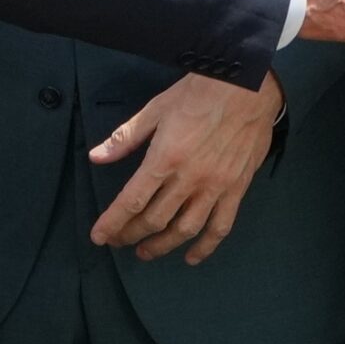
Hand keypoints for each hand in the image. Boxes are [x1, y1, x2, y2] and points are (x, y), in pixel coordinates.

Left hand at [87, 72, 283, 264]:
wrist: (249, 86)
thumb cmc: (200, 92)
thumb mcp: (156, 108)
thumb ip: (126, 137)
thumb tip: (96, 157)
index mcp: (165, 158)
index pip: (131, 201)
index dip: (112, 223)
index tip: (99, 237)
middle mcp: (189, 179)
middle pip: (154, 220)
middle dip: (130, 235)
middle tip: (119, 241)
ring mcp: (215, 187)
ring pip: (185, 230)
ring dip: (162, 246)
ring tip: (146, 252)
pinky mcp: (237, 189)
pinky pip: (221, 226)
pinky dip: (206, 246)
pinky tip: (192, 256)